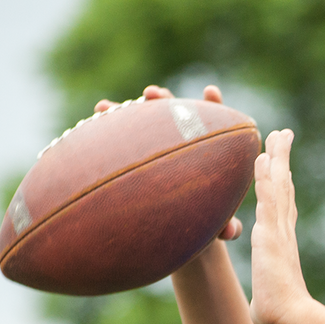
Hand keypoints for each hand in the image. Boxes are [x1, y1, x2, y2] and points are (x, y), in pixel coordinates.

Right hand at [95, 84, 242, 241]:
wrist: (177, 231)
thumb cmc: (202, 224)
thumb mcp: (215, 227)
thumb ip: (226, 227)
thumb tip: (231, 232)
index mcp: (207, 154)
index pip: (213, 123)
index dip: (213, 106)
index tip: (209, 91)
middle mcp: (180, 143)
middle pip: (173, 115)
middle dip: (162, 101)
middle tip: (151, 94)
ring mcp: (155, 147)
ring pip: (142, 124)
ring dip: (125, 112)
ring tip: (104, 107)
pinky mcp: (134, 156)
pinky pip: (118, 141)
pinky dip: (106, 129)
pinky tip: (93, 118)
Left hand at [248, 128, 311, 323]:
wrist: (288, 317)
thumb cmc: (276, 313)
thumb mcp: (265, 298)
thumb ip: (263, 298)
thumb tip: (259, 314)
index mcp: (281, 240)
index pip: (281, 204)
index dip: (281, 181)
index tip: (279, 163)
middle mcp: (282, 229)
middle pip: (284, 186)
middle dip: (282, 159)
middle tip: (282, 135)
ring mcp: (278, 229)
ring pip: (278, 185)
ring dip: (277, 158)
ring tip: (277, 134)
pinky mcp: (271, 234)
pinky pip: (268, 197)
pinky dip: (266, 176)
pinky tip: (262, 157)